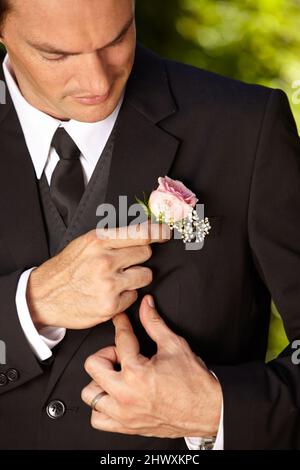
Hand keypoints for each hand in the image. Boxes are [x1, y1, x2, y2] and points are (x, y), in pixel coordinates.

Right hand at [26, 222, 170, 329]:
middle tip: (125, 263)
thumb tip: (142, 232)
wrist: (44, 296)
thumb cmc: (66, 269)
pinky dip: (125, 296)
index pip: (140, 233)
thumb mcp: (85, 244)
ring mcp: (109, 284)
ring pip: (145, 276)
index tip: (167, 232)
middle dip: (139, 257)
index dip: (158, 231)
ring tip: (117, 279)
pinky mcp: (111, 306)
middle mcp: (106, 261)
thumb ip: (112, 238)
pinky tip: (109, 294)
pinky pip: (134, 296)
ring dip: (136, 277)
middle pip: (146, 253)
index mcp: (99, 241)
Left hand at [81, 295, 221, 437]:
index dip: (121, 324)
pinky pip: (98, 419)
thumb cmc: (194, 383)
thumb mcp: (174, 345)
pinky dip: (101, 407)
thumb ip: (154, 323)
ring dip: (100, 381)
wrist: (207, 409)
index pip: (120, 339)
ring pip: (90, 394)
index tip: (121, 320)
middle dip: (106, 354)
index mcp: (136, 373)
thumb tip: (146, 305)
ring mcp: (124, 413)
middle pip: (93, 365)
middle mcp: (126, 395)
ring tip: (115, 375)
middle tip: (120, 354)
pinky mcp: (127, 426)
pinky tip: (114, 395)